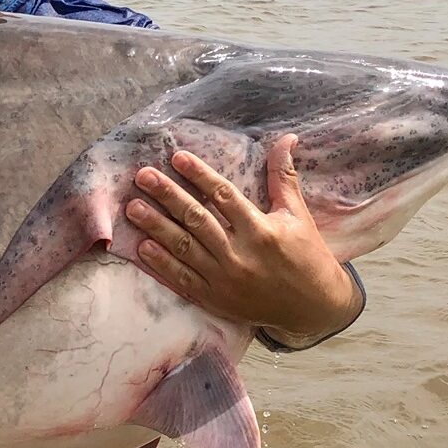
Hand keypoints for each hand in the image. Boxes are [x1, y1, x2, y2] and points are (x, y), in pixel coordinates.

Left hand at [124, 134, 361, 345]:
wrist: (313, 309)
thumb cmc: (307, 256)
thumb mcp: (298, 215)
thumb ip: (284, 177)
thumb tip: (286, 138)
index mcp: (261, 231)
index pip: (224, 196)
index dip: (199, 175)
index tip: (177, 157)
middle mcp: (240, 255)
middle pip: (196, 220)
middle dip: (168, 196)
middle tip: (143, 176)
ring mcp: (224, 280)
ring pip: (184, 248)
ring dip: (156, 227)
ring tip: (133, 207)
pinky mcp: (215, 299)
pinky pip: (183, 279)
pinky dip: (162, 264)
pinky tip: (142, 247)